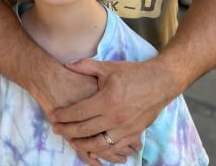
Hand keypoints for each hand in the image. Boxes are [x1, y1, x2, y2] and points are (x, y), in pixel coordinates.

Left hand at [52, 59, 173, 162]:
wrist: (161, 82)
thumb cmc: (133, 73)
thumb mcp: (108, 67)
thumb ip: (85, 66)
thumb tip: (66, 64)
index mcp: (106, 100)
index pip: (78, 112)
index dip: (63, 116)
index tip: (54, 116)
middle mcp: (115, 117)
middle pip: (85, 130)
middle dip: (67, 131)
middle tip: (57, 129)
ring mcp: (126, 128)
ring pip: (99, 144)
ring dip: (83, 144)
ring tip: (72, 141)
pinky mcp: (134, 134)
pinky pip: (115, 148)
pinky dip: (103, 151)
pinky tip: (93, 148)